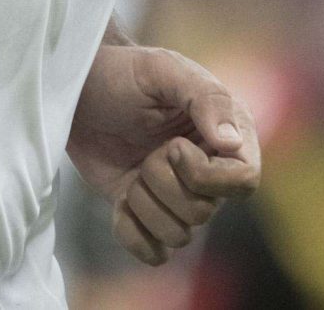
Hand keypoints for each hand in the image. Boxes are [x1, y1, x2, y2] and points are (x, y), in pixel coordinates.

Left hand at [68, 42, 260, 265]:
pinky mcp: (148, 214)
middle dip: (163, 184)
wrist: (79, 92)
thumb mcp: (164, 70)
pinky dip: (132, 233)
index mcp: (228, 134)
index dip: (207, 175)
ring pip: (179, 236)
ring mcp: (178, 195)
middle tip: (147, 152)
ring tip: (133, 171)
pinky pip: (154, 252)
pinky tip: (121, 200)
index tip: (173, 147)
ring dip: (145, 205)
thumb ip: (206, 98)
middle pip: (204, 212)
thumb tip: (232, 144)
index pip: (244, 181)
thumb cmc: (125, 73)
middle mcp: (210, 171)